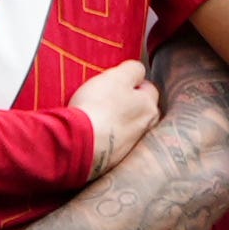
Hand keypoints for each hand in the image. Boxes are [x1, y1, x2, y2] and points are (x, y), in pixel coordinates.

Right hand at [73, 57, 162, 178]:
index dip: (132, 81)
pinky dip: (102, 135)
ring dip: (113, 120)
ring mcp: (128, 146)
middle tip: (105, 96)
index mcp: (150, 108)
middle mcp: (144, 129)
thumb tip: (138, 71)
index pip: (148, 88)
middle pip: (138, 109)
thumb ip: (133, 69)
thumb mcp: (117, 77)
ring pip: (124, 126)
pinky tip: (88, 130)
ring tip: (94, 114)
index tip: (116, 81)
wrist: (78, 144)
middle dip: (126, 102)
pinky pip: (109, 141)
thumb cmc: (99, 107)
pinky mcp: (110, 159)